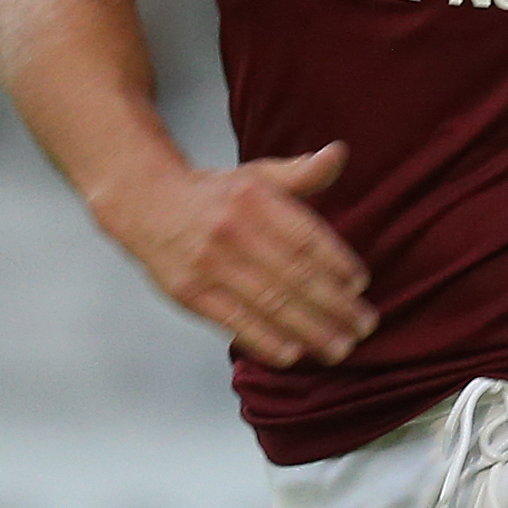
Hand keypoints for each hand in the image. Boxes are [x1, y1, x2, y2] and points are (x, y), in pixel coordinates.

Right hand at [103, 140, 375, 366]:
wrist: (142, 202)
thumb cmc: (215, 194)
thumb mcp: (257, 175)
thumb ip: (301, 173)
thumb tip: (339, 153)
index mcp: (255, 200)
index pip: (307, 237)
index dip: (338, 263)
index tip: (361, 284)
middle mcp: (232, 232)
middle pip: (295, 276)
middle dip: (335, 306)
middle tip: (365, 325)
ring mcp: (208, 265)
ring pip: (270, 304)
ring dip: (311, 331)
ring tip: (341, 348)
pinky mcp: (189, 293)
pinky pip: (234, 322)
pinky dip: (266, 341)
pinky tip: (295, 354)